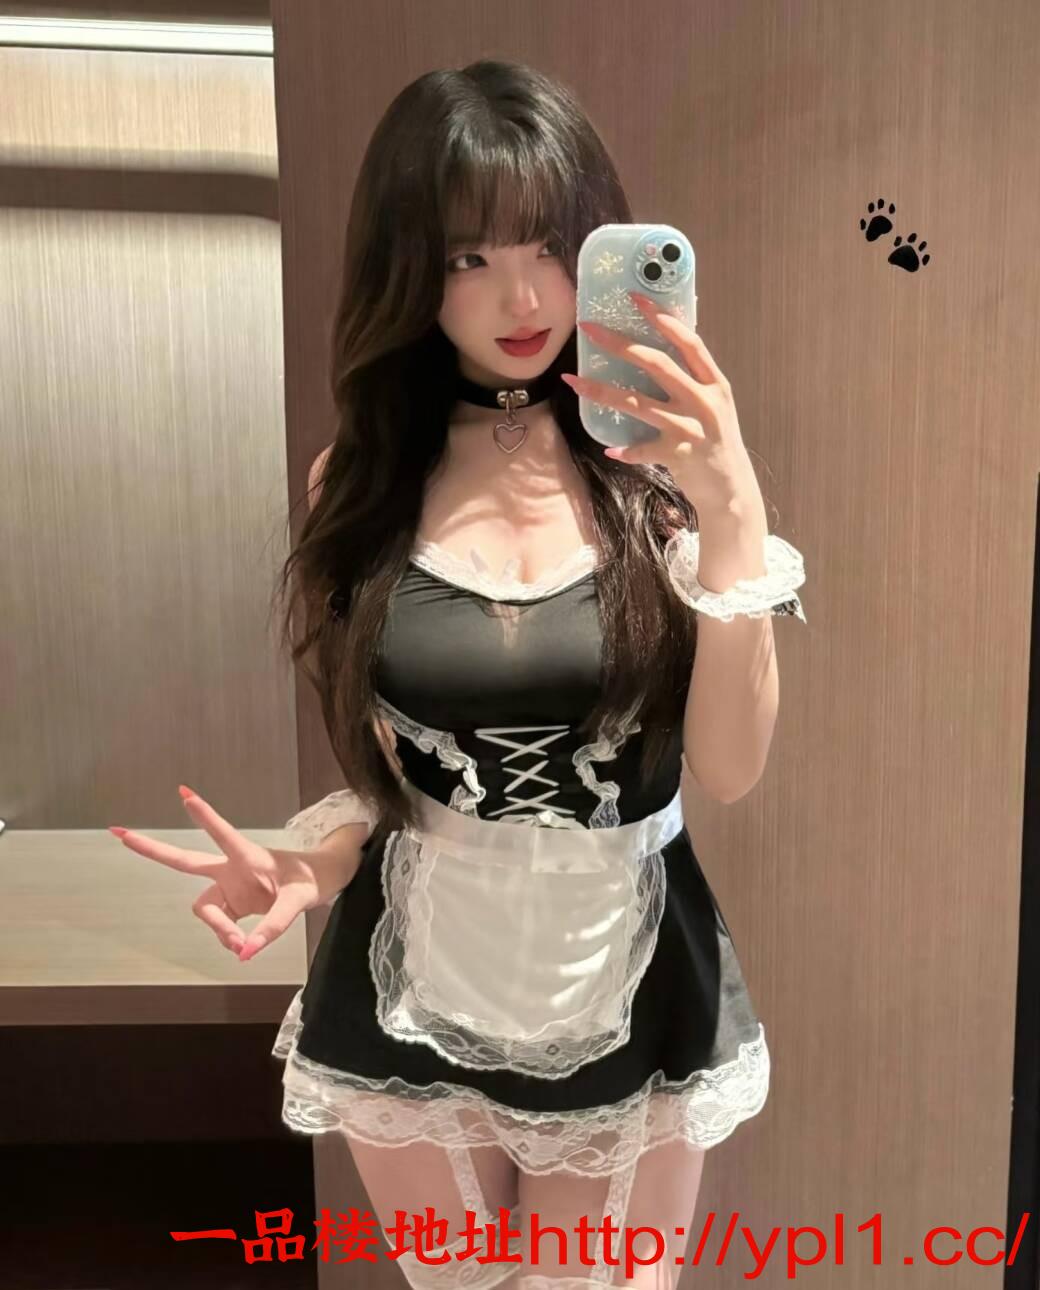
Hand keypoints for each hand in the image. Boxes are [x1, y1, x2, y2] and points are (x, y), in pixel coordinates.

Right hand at [109, 786, 328, 960]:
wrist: (317, 881)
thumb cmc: (309, 880)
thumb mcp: (298, 902)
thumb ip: (272, 927)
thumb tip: (243, 952)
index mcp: (248, 856)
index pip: (222, 833)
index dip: (205, 815)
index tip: (184, 793)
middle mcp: (231, 869)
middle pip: (184, 861)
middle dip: (152, 849)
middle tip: (120, 833)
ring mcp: (229, 886)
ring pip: (204, 909)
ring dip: (216, 928)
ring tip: (239, 945)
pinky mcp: (232, 902)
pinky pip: (218, 924)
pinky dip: (226, 937)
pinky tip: (242, 945)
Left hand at [562, 290, 760, 512]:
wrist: (731, 489)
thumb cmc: (716, 443)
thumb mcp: (714, 406)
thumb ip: (693, 381)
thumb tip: (661, 351)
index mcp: (714, 383)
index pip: (688, 341)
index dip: (662, 318)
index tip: (634, 298)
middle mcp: (703, 401)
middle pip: (657, 364)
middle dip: (619, 344)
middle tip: (589, 329)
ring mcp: (690, 428)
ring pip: (638, 404)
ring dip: (602, 391)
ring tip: (574, 381)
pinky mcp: (678, 454)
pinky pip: (642, 449)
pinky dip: (625, 449)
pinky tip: (610, 448)